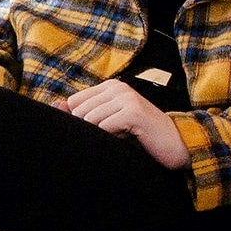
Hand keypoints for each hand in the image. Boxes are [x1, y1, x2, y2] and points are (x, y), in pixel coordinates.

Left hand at [62, 78, 190, 170]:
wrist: (176, 143)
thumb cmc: (141, 135)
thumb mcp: (110, 122)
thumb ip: (83, 113)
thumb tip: (54, 105)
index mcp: (110, 86)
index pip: (73, 102)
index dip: (81, 121)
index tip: (102, 130)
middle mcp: (118, 87)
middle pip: (79, 111)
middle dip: (90, 130)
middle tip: (113, 136)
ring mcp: (126, 97)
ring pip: (90, 120)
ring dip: (102, 135)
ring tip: (122, 136)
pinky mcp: (132, 112)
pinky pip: (104, 128)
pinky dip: (111, 138)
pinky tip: (128, 138)